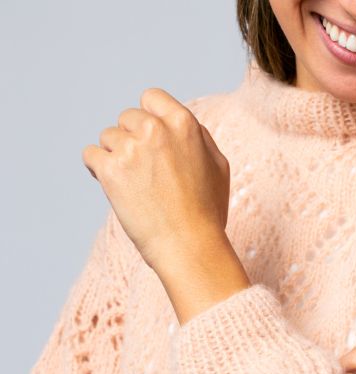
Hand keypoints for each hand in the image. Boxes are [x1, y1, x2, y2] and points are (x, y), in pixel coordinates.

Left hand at [81, 88, 230, 272]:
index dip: (147, 119)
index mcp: (183, 123)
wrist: (189, 246)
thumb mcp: (218, 167)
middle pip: (126, 119)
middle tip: (143, 173)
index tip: (148, 140)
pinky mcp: (110, 170)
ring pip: (107, 138)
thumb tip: (178, 123)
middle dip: (131, 141)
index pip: (150, 98)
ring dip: (115, 158)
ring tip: (133, 186)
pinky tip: (111, 186)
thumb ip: (198, 138)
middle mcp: (155, 129)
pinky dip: (96, 170)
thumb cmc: (207, 213)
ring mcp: (131, 149)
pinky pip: (90, 156)